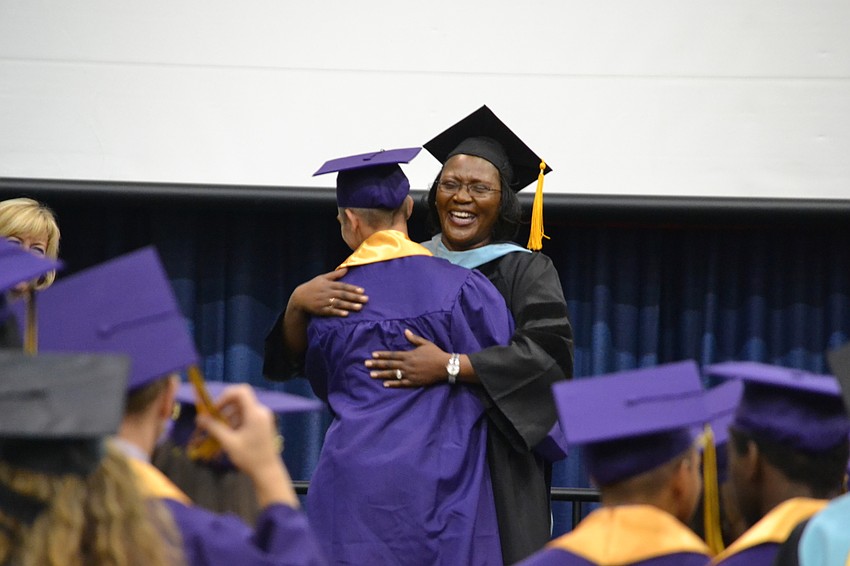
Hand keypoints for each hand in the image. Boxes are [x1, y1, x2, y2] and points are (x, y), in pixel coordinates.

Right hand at [196, 384, 298, 507]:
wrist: (267, 471)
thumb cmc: (249, 457)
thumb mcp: (229, 442)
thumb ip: (214, 428)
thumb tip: (199, 418)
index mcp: (255, 413)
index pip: (241, 391)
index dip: (226, 396)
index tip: (214, 409)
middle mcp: (260, 411)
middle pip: (238, 402)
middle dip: (223, 411)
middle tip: (211, 422)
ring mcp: (262, 418)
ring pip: (240, 411)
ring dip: (227, 419)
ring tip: (216, 434)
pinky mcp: (261, 425)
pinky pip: (244, 418)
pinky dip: (234, 424)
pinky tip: (226, 437)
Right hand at [290, 268, 367, 317]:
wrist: (299, 297)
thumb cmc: (313, 286)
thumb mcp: (322, 278)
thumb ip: (335, 274)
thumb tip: (346, 269)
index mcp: (329, 284)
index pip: (343, 286)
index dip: (353, 288)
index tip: (362, 291)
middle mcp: (327, 292)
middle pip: (343, 295)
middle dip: (355, 297)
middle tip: (366, 299)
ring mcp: (324, 301)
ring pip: (339, 303)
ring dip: (349, 305)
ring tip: (360, 307)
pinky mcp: (321, 310)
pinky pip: (331, 311)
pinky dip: (338, 312)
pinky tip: (346, 314)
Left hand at [367, 329, 448, 387]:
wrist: (445, 366)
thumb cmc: (435, 353)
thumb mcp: (425, 343)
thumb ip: (414, 339)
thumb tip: (405, 331)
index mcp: (409, 355)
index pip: (392, 355)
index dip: (382, 355)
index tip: (373, 355)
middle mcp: (407, 365)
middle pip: (389, 364)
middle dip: (377, 364)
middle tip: (366, 364)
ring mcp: (410, 374)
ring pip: (393, 374)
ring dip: (381, 374)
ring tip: (371, 375)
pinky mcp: (414, 382)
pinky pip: (401, 383)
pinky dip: (393, 384)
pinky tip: (385, 384)